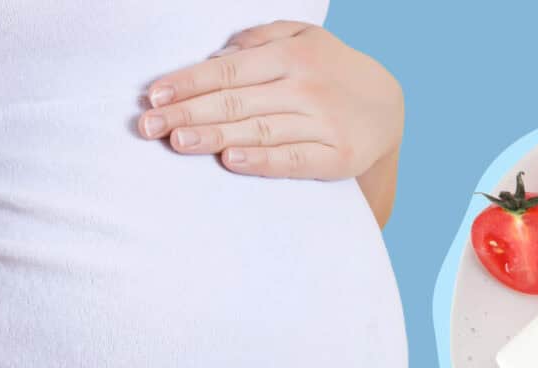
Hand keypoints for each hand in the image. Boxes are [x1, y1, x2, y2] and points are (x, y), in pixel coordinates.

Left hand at [138, 21, 403, 180]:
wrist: (389, 107)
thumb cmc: (332, 71)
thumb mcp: (306, 38)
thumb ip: (263, 37)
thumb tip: (219, 53)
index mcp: (292, 55)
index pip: (229, 70)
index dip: (188, 82)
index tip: (154, 96)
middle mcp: (306, 87)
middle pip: (237, 101)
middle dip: (189, 113)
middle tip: (148, 126)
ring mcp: (323, 123)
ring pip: (259, 130)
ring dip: (215, 137)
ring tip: (177, 142)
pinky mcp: (337, 157)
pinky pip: (293, 161)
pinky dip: (262, 161)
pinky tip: (230, 160)